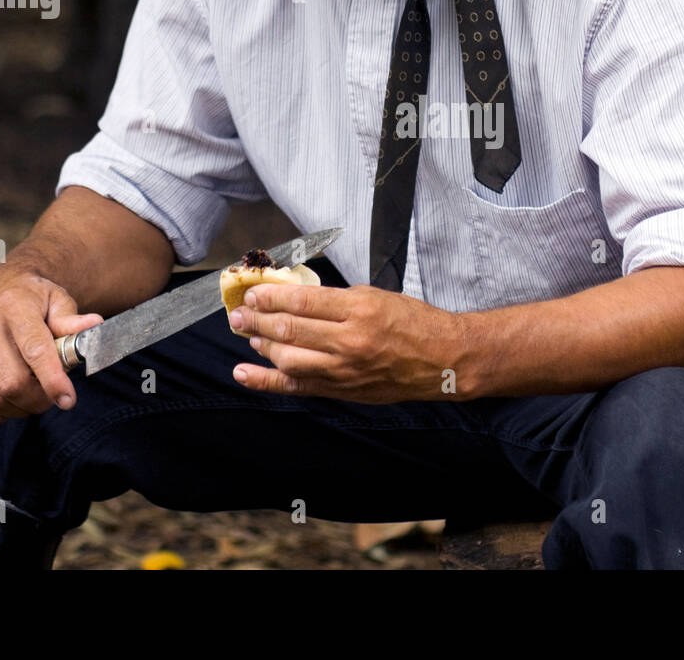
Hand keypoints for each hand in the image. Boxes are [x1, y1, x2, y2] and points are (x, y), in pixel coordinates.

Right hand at [0, 266, 102, 425]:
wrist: (0, 284)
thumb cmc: (35, 297)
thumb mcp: (59, 300)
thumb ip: (72, 319)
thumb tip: (93, 326)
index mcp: (14, 305)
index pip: (34, 351)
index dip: (52, 381)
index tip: (68, 400)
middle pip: (12, 383)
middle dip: (38, 400)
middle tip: (51, 397)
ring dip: (19, 409)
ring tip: (32, 397)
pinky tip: (8, 403)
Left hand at [228, 283, 469, 402]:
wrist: (444, 359)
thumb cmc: (414, 323)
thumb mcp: (377, 296)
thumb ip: (336, 299)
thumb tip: (295, 297)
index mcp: (360, 310)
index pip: (303, 301)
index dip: (271, 296)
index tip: (255, 292)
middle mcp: (350, 341)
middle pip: (290, 329)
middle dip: (257, 319)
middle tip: (240, 312)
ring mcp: (345, 370)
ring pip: (288, 358)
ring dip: (262, 344)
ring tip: (249, 333)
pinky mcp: (343, 390)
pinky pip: (297, 386)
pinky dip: (267, 381)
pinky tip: (244, 372)